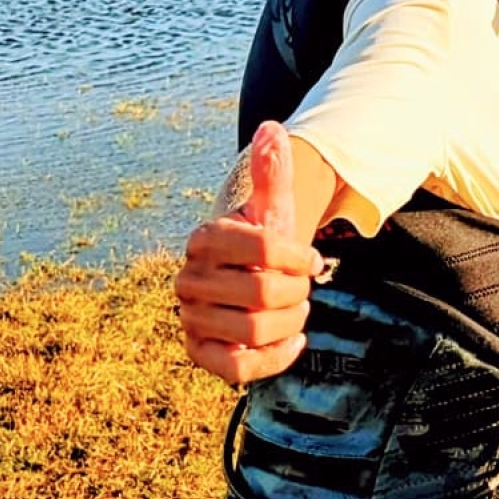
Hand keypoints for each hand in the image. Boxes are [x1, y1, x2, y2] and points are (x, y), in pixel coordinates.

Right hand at [175, 121, 326, 385]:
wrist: (247, 281)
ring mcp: (190, 319)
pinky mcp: (200, 354)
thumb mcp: (273, 208)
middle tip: (299, 288)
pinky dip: (273, 358)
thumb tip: (272, 129)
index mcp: (205, 238)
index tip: (310, 259)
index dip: (298, 256)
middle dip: (296, 292)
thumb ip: (273, 172)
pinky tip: (292, 341)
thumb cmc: (263, 243)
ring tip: (295, 311)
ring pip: (255, 331)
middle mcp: (188, 280)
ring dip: (291, 322)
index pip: (262, 246)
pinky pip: (237, 370)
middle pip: (264, 293)